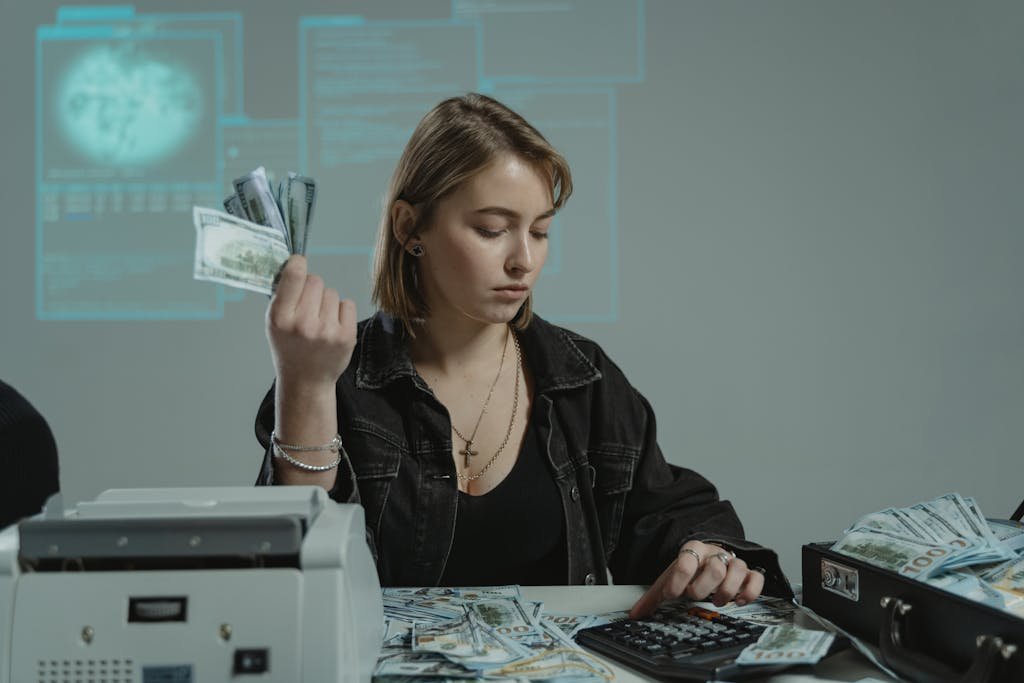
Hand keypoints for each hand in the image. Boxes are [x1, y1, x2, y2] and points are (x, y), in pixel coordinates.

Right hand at [266, 255, 356, 389]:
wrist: (306, 380)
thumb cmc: (289, 347)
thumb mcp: (274, 323)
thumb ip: (282, 295)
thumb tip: (295, 263)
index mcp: (280, 318)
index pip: (294, 276)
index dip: (298, 264)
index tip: (299, 263)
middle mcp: (304, 324)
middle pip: (315, 281)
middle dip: (312, 289)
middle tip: (308, 307)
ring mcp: (327, 331)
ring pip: (332, 292)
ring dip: (326, 302)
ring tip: (319, 321)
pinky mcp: (346, 336)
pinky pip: (347, 303)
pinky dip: (341, 311)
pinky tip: (332, 325)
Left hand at [629, 541, 764, 618]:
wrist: (709, 558)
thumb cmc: (690, 572)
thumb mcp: (670, 579)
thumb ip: (654, 597)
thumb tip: (635, 614)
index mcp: (693, 551)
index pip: (687, 559)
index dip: (679, 578)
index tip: (672, 594)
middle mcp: (715, 553)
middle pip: (715, 566)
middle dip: (703, 586)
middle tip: (695, 596)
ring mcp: (734, 562)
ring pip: (737, 570)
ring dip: (726, 590)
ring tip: (717, 600)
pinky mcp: (749, 573)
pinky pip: (756, 578)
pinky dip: (750, 591)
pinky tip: (739, 601)